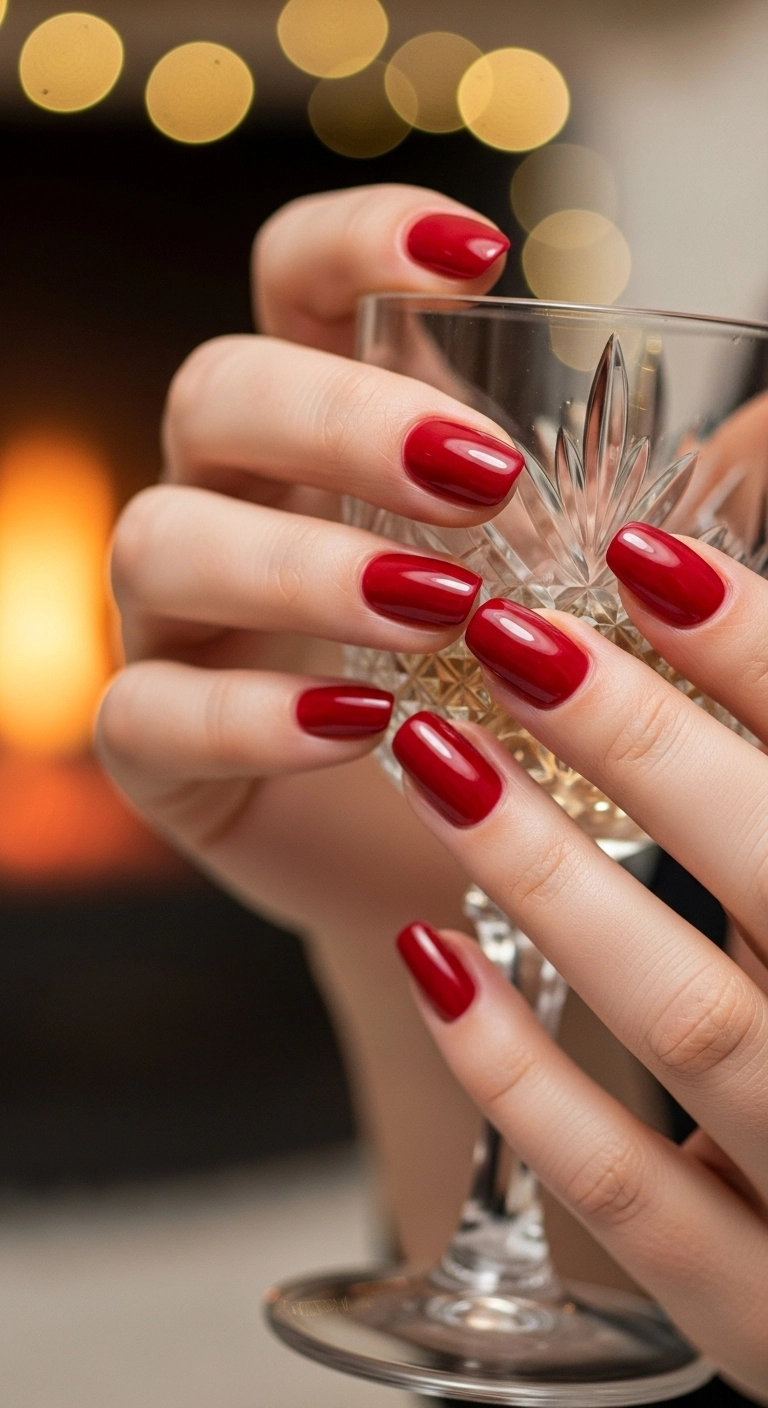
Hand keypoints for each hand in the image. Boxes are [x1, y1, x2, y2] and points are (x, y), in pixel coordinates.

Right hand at [94, 187, 522, 1264]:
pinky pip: (149, 711)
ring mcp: (179, 621)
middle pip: (216, 391)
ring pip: (161, 541)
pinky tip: (356, 727)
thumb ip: (669, 502)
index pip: (294, 284)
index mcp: (327, 435)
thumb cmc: (519, 703)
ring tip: (435, 609)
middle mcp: (233, 502)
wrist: (451, 863)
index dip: (358, 240)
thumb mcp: (590, 590)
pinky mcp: (158, 746)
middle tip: (478, 475)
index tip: (479, 255)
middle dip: (334, 414)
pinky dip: (247, 715)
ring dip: (299, 566)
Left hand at [392, 527, 767, 1400]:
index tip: (645, 554)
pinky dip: (520, 1071)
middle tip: (510, 631)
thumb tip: (697, 616)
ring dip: (553, 876)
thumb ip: (766, 792)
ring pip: (693, 1017)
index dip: (759, 652)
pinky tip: (423, 952)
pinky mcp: (757, 1311)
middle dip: (642, 743)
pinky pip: (628, 1193)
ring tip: (435, 754)